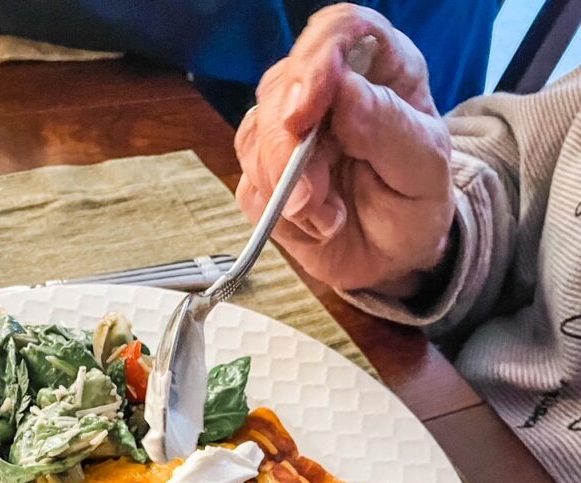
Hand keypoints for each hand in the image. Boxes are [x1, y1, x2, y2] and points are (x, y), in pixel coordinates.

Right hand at [235, 4, 454, 296]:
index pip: (337, 30)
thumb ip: (389, 126)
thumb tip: (344, 93)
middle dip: (287, 148)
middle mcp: (327, 92)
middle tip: (313, 198)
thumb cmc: (415, 204)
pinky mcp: (266, 174)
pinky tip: (315, 225)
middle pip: (281, 88)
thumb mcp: (424, 169)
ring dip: (285, 188)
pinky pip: (250, 184)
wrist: (394, 260)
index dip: (315, 60)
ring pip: (256, 137)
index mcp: (377, 69)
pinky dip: (277, 213)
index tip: (305, 110)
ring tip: (330, 219)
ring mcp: (290, 132)